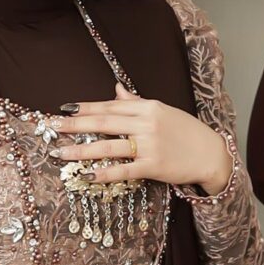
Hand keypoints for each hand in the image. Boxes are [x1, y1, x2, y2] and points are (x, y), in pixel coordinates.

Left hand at [49, 91, 231, 194]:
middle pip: (104, 123)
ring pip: (109, 147)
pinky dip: (105, 173)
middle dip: (75, 125)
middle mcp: (147, 124)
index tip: (64, 108)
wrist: (211, 153)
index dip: (86, 107)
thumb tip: (116, 89)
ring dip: (81, 150)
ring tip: (60, 153)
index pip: (110, 106)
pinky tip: (87, 175)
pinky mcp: (153, 166)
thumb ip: (136, 102)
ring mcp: (150, 145)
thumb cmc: (186, 132)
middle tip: (52, 127)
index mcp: (148, 107)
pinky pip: (124, 170)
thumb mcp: (162, 111)